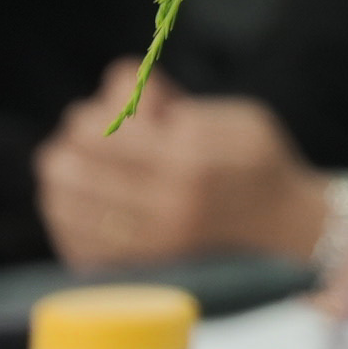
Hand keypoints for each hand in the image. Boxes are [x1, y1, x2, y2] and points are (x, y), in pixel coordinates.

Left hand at [36, 64, 328, 269]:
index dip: (85, 117)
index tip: (95, 113)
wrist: (285, 228)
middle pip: (71, 170)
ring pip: (63, 208)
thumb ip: (174, 100)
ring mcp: (148, 245)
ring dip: (62, 183)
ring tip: (74, 171)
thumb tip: (118, 76)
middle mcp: (165, 206)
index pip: (100, 132)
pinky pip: (75, 243)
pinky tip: (80, 205)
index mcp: (190, 160)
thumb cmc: (259, 163)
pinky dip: (68, 220)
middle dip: (67, 148)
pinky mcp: (138, 271)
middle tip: (78, 142)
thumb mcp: (234, 116)